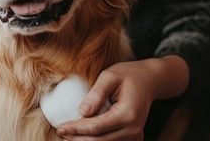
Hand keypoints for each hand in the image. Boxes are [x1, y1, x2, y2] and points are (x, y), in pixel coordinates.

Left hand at [56, 56, 188, 140]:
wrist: (149, 80)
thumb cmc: (128, 74)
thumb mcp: (110, 76)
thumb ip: (96, 93)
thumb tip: (82, 112)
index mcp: (128, 113)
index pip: (96, 127)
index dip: (76, 129)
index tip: (60, 127)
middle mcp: (133, 129)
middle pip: (99, 140)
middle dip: (77, 138)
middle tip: (60, 132)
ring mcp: (135, 135)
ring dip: (85, 140)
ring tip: (68, 134)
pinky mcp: (133, 137)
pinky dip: (96, 139)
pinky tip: (82, 134)